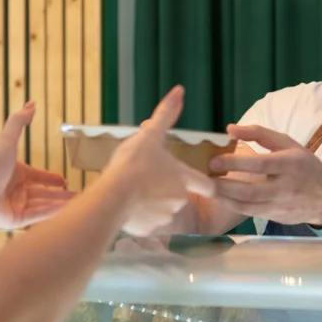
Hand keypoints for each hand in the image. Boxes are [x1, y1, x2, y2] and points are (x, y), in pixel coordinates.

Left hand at [0, 102, 73, 228]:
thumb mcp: (7, 138)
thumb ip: (19, 121)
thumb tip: (31, 104)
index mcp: (15, 173)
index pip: (37, 176)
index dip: (50, 178)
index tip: (63, 180)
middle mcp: (16, 190)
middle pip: (43, 193)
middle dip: (60, 195)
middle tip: (78, 196)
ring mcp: (16, 206)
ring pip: (43, 206)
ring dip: (60, 205)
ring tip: (78, 206)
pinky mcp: (16, 220)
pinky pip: (38, 216)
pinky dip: (52, 213)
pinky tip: (66, 212)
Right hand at [105, 86, 216, 235]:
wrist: (112, 197)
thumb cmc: (133, 164)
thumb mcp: (149, 134)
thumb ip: (166, 114)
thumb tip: (179, 90)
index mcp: (184, 178)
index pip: (209, 185)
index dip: (205, 182)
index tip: (195, 179)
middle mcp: (180, 200)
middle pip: (180, 196)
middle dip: (167, 190)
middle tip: (148, 179)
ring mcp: (165, 218)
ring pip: (163, 211)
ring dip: (153, 204)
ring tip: (135, 193)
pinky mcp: (149, 231)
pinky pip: (147, 224)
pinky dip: (140, 218)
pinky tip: (127, 207)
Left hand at [210, 124, 321, 226]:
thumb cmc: (305, 166)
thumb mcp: (288, 144)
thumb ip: (259, 134)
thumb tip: (230, 128)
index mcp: (290, 164)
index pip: (260, 164)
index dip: (235, 164)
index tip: (214, 161)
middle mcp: (285, 187)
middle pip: (250, 190)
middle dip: (224, 186)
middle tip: (203, 179)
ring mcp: (280, 205)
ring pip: (247, 205)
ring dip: (224, 198)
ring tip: (206, 189)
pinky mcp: (276, 217)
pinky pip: (250, 213)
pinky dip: (232, 206)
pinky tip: (220, 198)